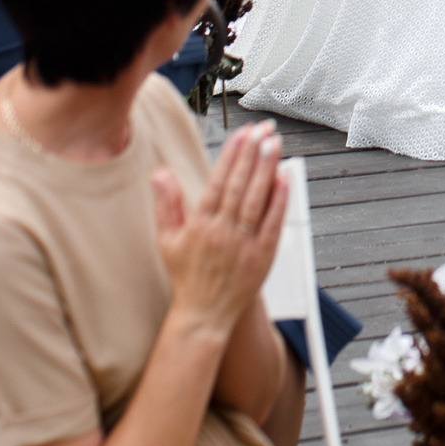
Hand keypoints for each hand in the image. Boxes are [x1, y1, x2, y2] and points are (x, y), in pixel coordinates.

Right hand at [155, 123, 287, 336]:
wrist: (203, 316)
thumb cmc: (187, 276)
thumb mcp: (168, 240)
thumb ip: (166, 204)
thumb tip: (159, 173)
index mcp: (199, 225)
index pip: (217, 182)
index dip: (231, 155)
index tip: (241, 133)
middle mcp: (221, 232)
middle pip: (239, 186)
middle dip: (252, 154)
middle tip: (263, 129)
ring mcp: (243, 245)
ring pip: (256, 200)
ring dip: (266, 169)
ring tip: (274, 143)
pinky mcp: (262, 257)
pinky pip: (272, 224)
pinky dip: (279, 200)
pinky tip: (285, 178)